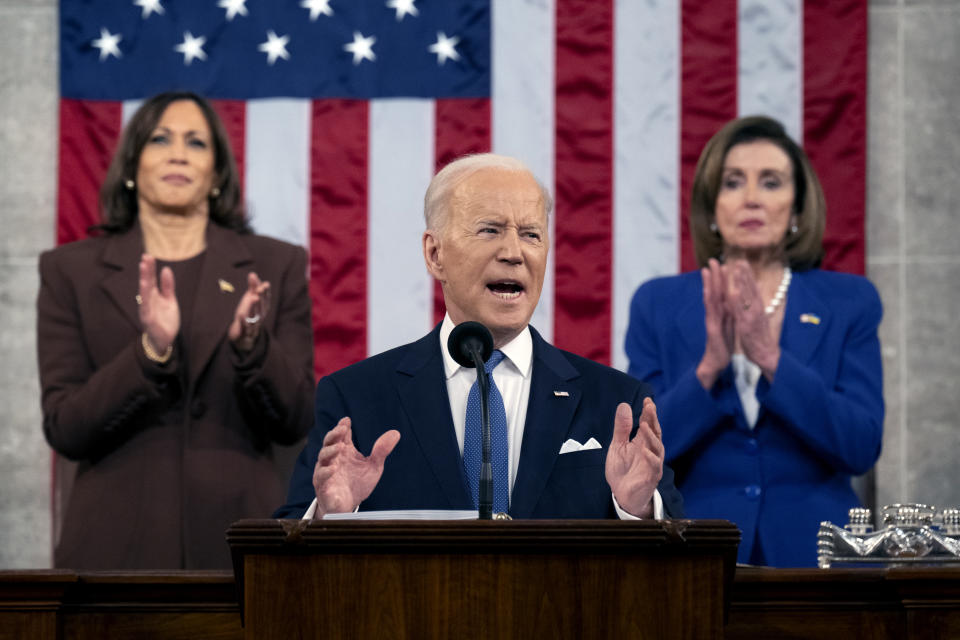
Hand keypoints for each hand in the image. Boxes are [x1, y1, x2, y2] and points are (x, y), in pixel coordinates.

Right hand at [138, 254, 179, 352]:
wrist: (164, 340)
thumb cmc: (165, 319)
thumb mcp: (170, 300)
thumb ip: (168, 286)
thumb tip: (166, 269)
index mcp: (154, 295)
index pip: (151, 279)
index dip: (150, 268)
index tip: (149, 256)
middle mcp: (148, 300)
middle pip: (147, 282)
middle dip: (146, 270)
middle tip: (146, 257)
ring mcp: (147, 309)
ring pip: (145, 293)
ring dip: (144, 280)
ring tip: (144, 268)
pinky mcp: (148, 319)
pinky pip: (146, 307)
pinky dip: (145, 298)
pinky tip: (145, 289)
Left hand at [228, 272, 270, 350]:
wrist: (246, 336)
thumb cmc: (249, 313)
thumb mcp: (250, 300)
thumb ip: (252, 288)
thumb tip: (253, 274)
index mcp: (263, 307)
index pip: (265, 298)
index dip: (265, 291)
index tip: (265, 284)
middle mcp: (260, 315)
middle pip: (261, 305)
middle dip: (261, 296)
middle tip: (260, 288)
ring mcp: (253, 323)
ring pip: (254, 314)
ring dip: (254, 306)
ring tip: (254, 298)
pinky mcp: (244, 331)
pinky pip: (244, 326)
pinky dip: (243, 321)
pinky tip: (240, 315)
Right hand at [312, 417, 400, 517]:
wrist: (349, 506)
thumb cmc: (358, 483)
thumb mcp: (373, 466)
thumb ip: (381, 451)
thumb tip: (396, 433)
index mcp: (344, 451)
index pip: (341, 435)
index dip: (343, 427)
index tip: (347, 420)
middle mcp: (333, 459)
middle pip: (329, 442)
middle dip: (334, 434)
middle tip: (342, 429)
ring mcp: (326, 472)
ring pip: (323, 458)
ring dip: (330, 451)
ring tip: (340, 447)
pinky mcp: (323, 486)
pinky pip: (320, 477)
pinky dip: (325, 472)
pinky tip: (333, 468)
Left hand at [604, 399, 663, 517]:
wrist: (621, 494)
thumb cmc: (622, 469)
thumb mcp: (618, 445)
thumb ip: (621, 428)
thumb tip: (624, 405)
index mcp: (642, 442)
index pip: (648, 424)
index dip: (648, 412)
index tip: (647, 400)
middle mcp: (650, 451)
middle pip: (655, 433)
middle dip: (653, 420)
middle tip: (650, 407)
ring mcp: (652, 463)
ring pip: (657, 448)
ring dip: (651, 436)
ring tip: (644, 425)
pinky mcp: (651, 477)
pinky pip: (654, 467)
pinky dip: (651, 459)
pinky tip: (645, 450)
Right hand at [696, 258, 734, 388]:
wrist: (717, 361)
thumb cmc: (723, 343)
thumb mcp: (729, 324)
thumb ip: (731, 311)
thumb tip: (733, 298)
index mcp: (721, 312)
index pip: (721, 292)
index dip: (721, 278)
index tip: (722, 264)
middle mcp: (714, 314)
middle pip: (714, 291)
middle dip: (713, 275)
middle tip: (712, 260)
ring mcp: (712, 320)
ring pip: (710, 299)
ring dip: (709, 284)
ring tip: (707, 271)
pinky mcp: (712, 329)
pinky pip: (713, 313)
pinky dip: (712, 302)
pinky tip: (712, 292)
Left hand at [725, 260, 780, 378]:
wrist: (766, 353)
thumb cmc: (760, 335)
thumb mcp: (759, 315)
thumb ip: (757, 300)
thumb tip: (759, 284)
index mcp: (757, 307)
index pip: (752, 288)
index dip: (747, 275)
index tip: (742, 262)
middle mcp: (756, 309)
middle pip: (751, 288)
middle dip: (745, 274)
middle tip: (740, 260)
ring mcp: (752, 317)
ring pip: (747, 297)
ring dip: (742, 283)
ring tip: (737, 270)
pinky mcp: (747, 326)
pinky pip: (742, 312)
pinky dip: (738, 302)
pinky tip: (734, 293)